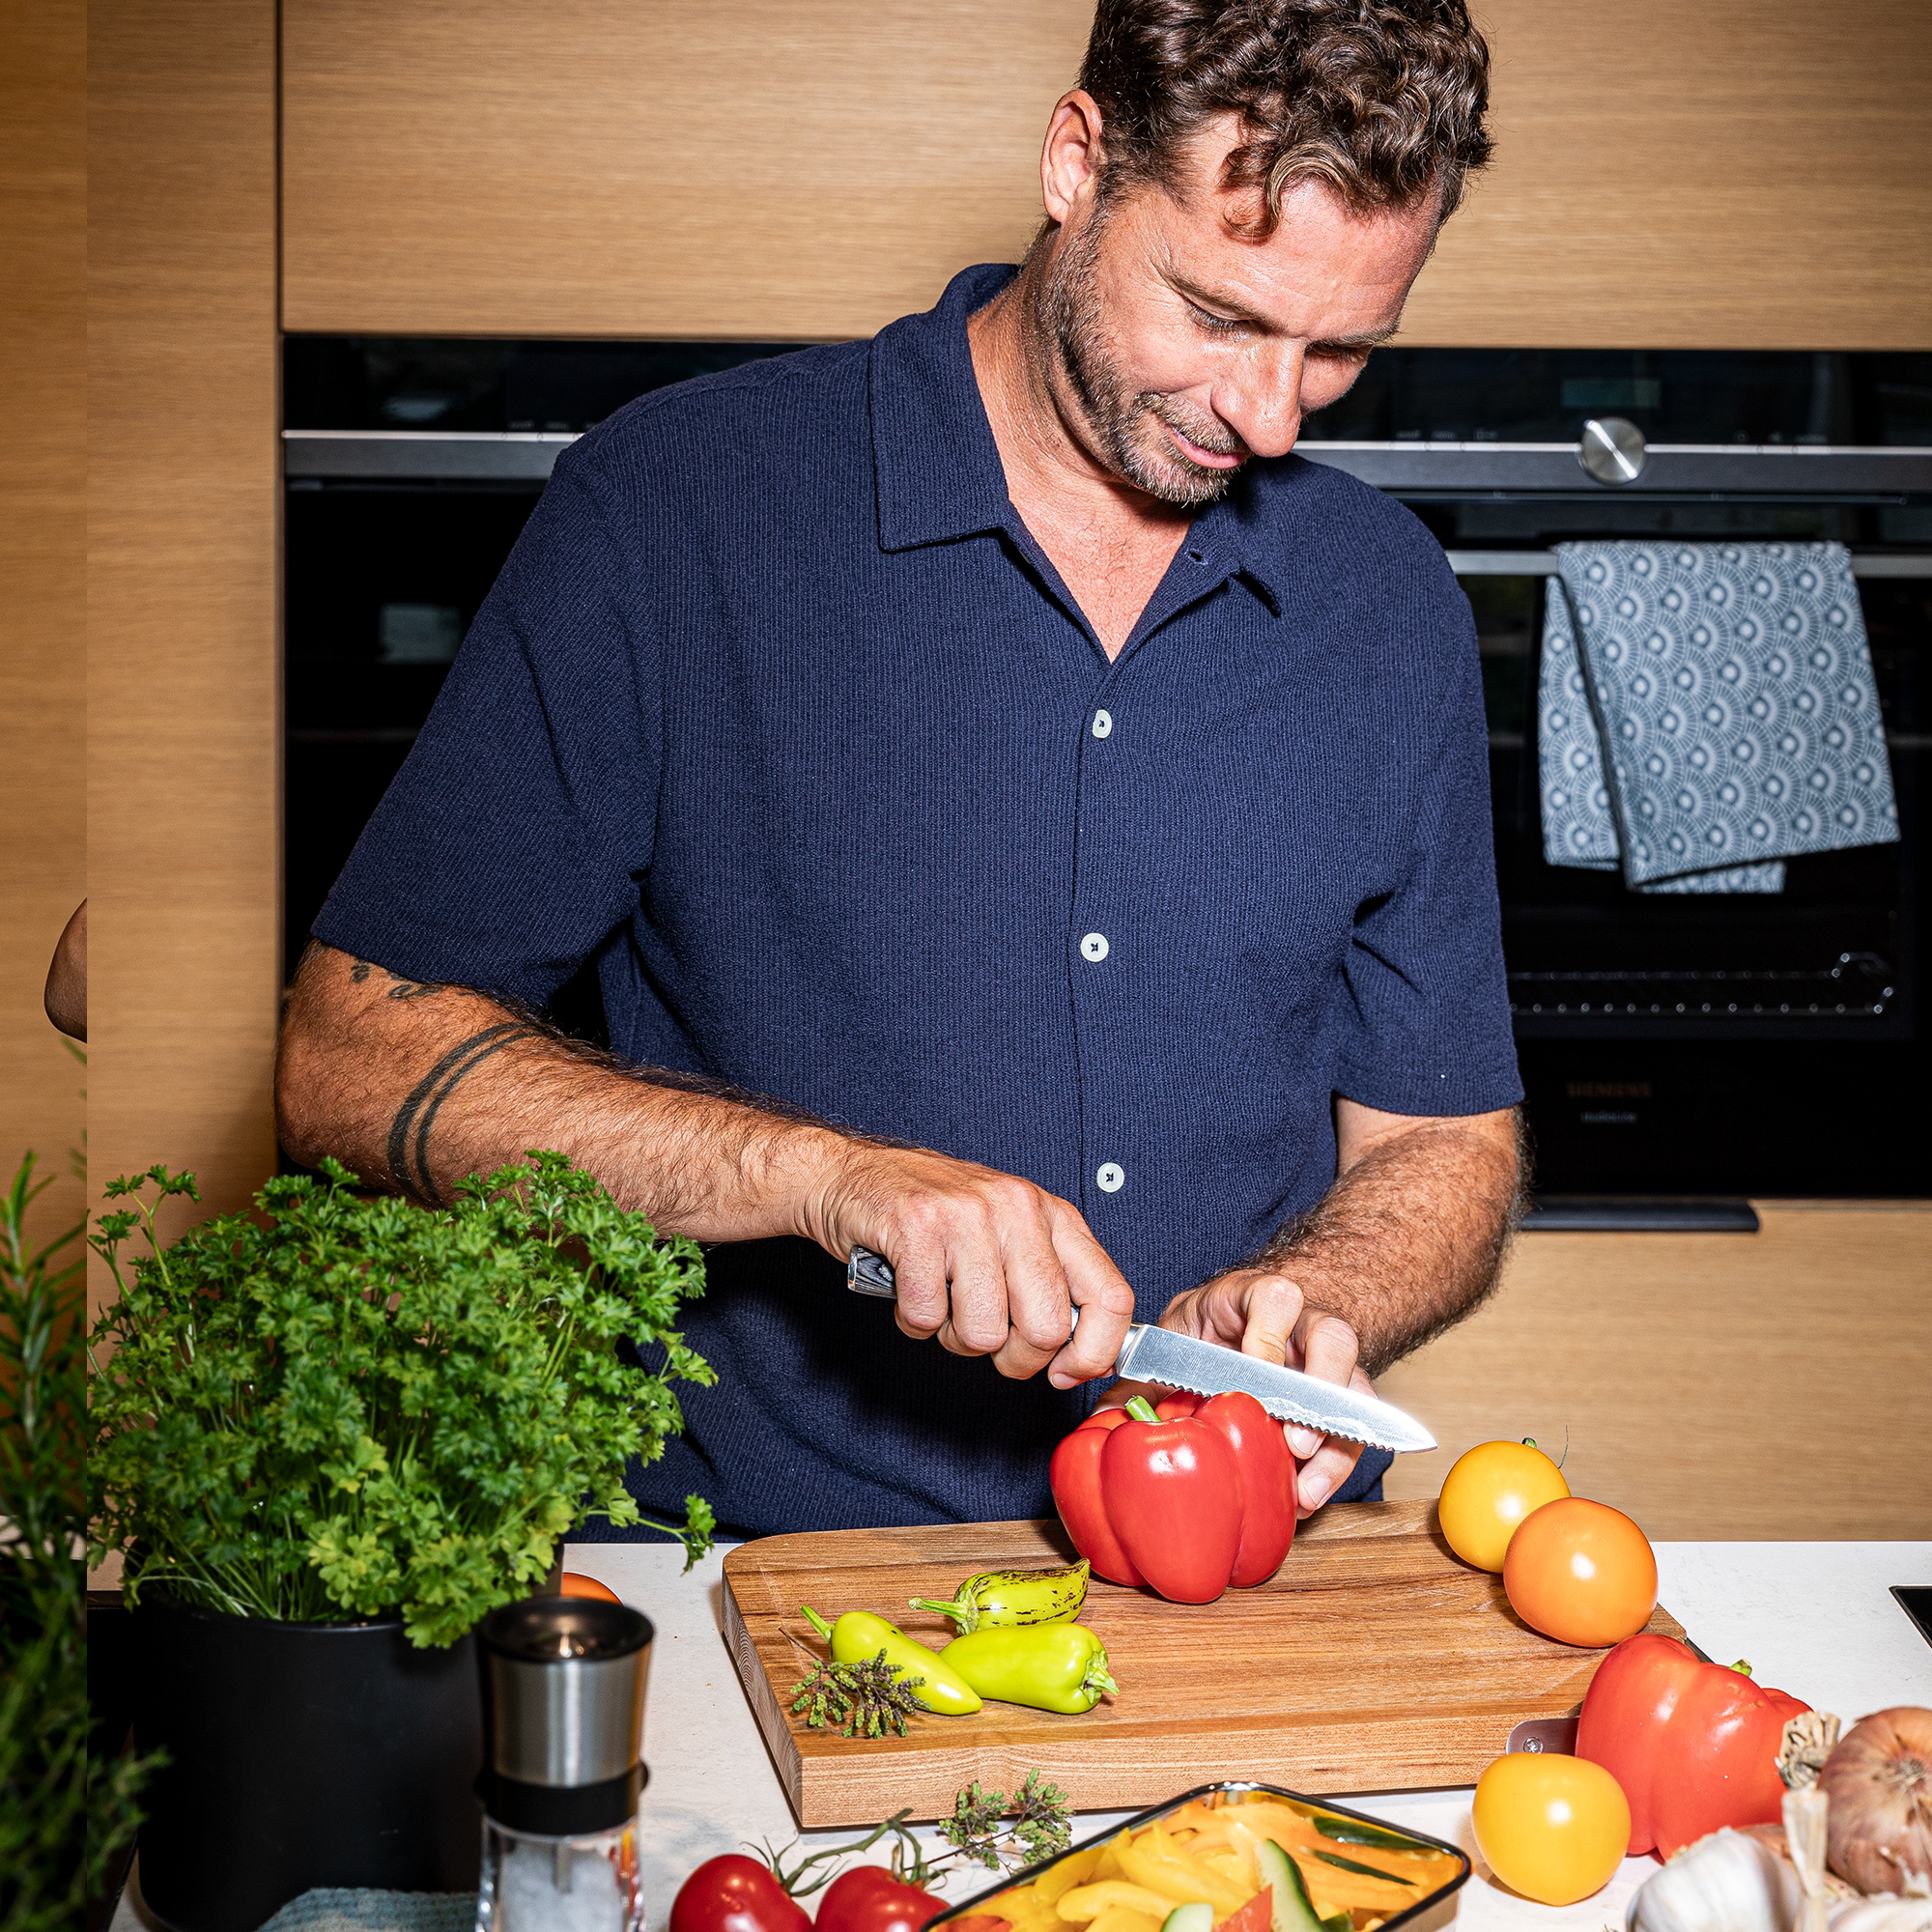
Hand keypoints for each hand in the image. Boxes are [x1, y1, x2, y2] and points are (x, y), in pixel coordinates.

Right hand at [797, 1141, 1135, 1388]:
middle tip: (986, 1336)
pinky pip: (927, 1317)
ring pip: (984, 1332)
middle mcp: (1018, 1208)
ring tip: (943, 1301)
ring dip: (955, 1337)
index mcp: (1053, 1214)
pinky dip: (913, 1320)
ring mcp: (967, 1214)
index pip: (1110, 1296)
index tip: (1065, 1372)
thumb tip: (1090, 1357)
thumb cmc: (935, 1214)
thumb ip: (1051, 1286)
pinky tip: (909, 1288)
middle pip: (1047, 1329)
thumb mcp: (1011, 1236)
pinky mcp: (917, 1226)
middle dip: (1013, 1357)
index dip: (1093, 1352)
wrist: (852, 1173)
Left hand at [1144, 1267, 1369, 1517]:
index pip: (1275, 1299)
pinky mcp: (1340, 1397)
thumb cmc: (1208, 1332)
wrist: (1246, 1325)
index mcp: (1254, 1298)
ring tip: (1307, 1485)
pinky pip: (1355, 1429)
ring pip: (1357, 1385)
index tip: (1255, 1374)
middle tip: (1296, 1440)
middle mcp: (1301, 1324)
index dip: (1269, 1338)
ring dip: (1336, 1440)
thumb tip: (1101, 1418)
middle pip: (1333, 1338)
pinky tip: (1307, 1497)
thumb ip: (1142, 1374)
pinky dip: (1334, 1465)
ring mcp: (1326, 1361)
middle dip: (1319, 1390)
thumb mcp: (1174, 1340)